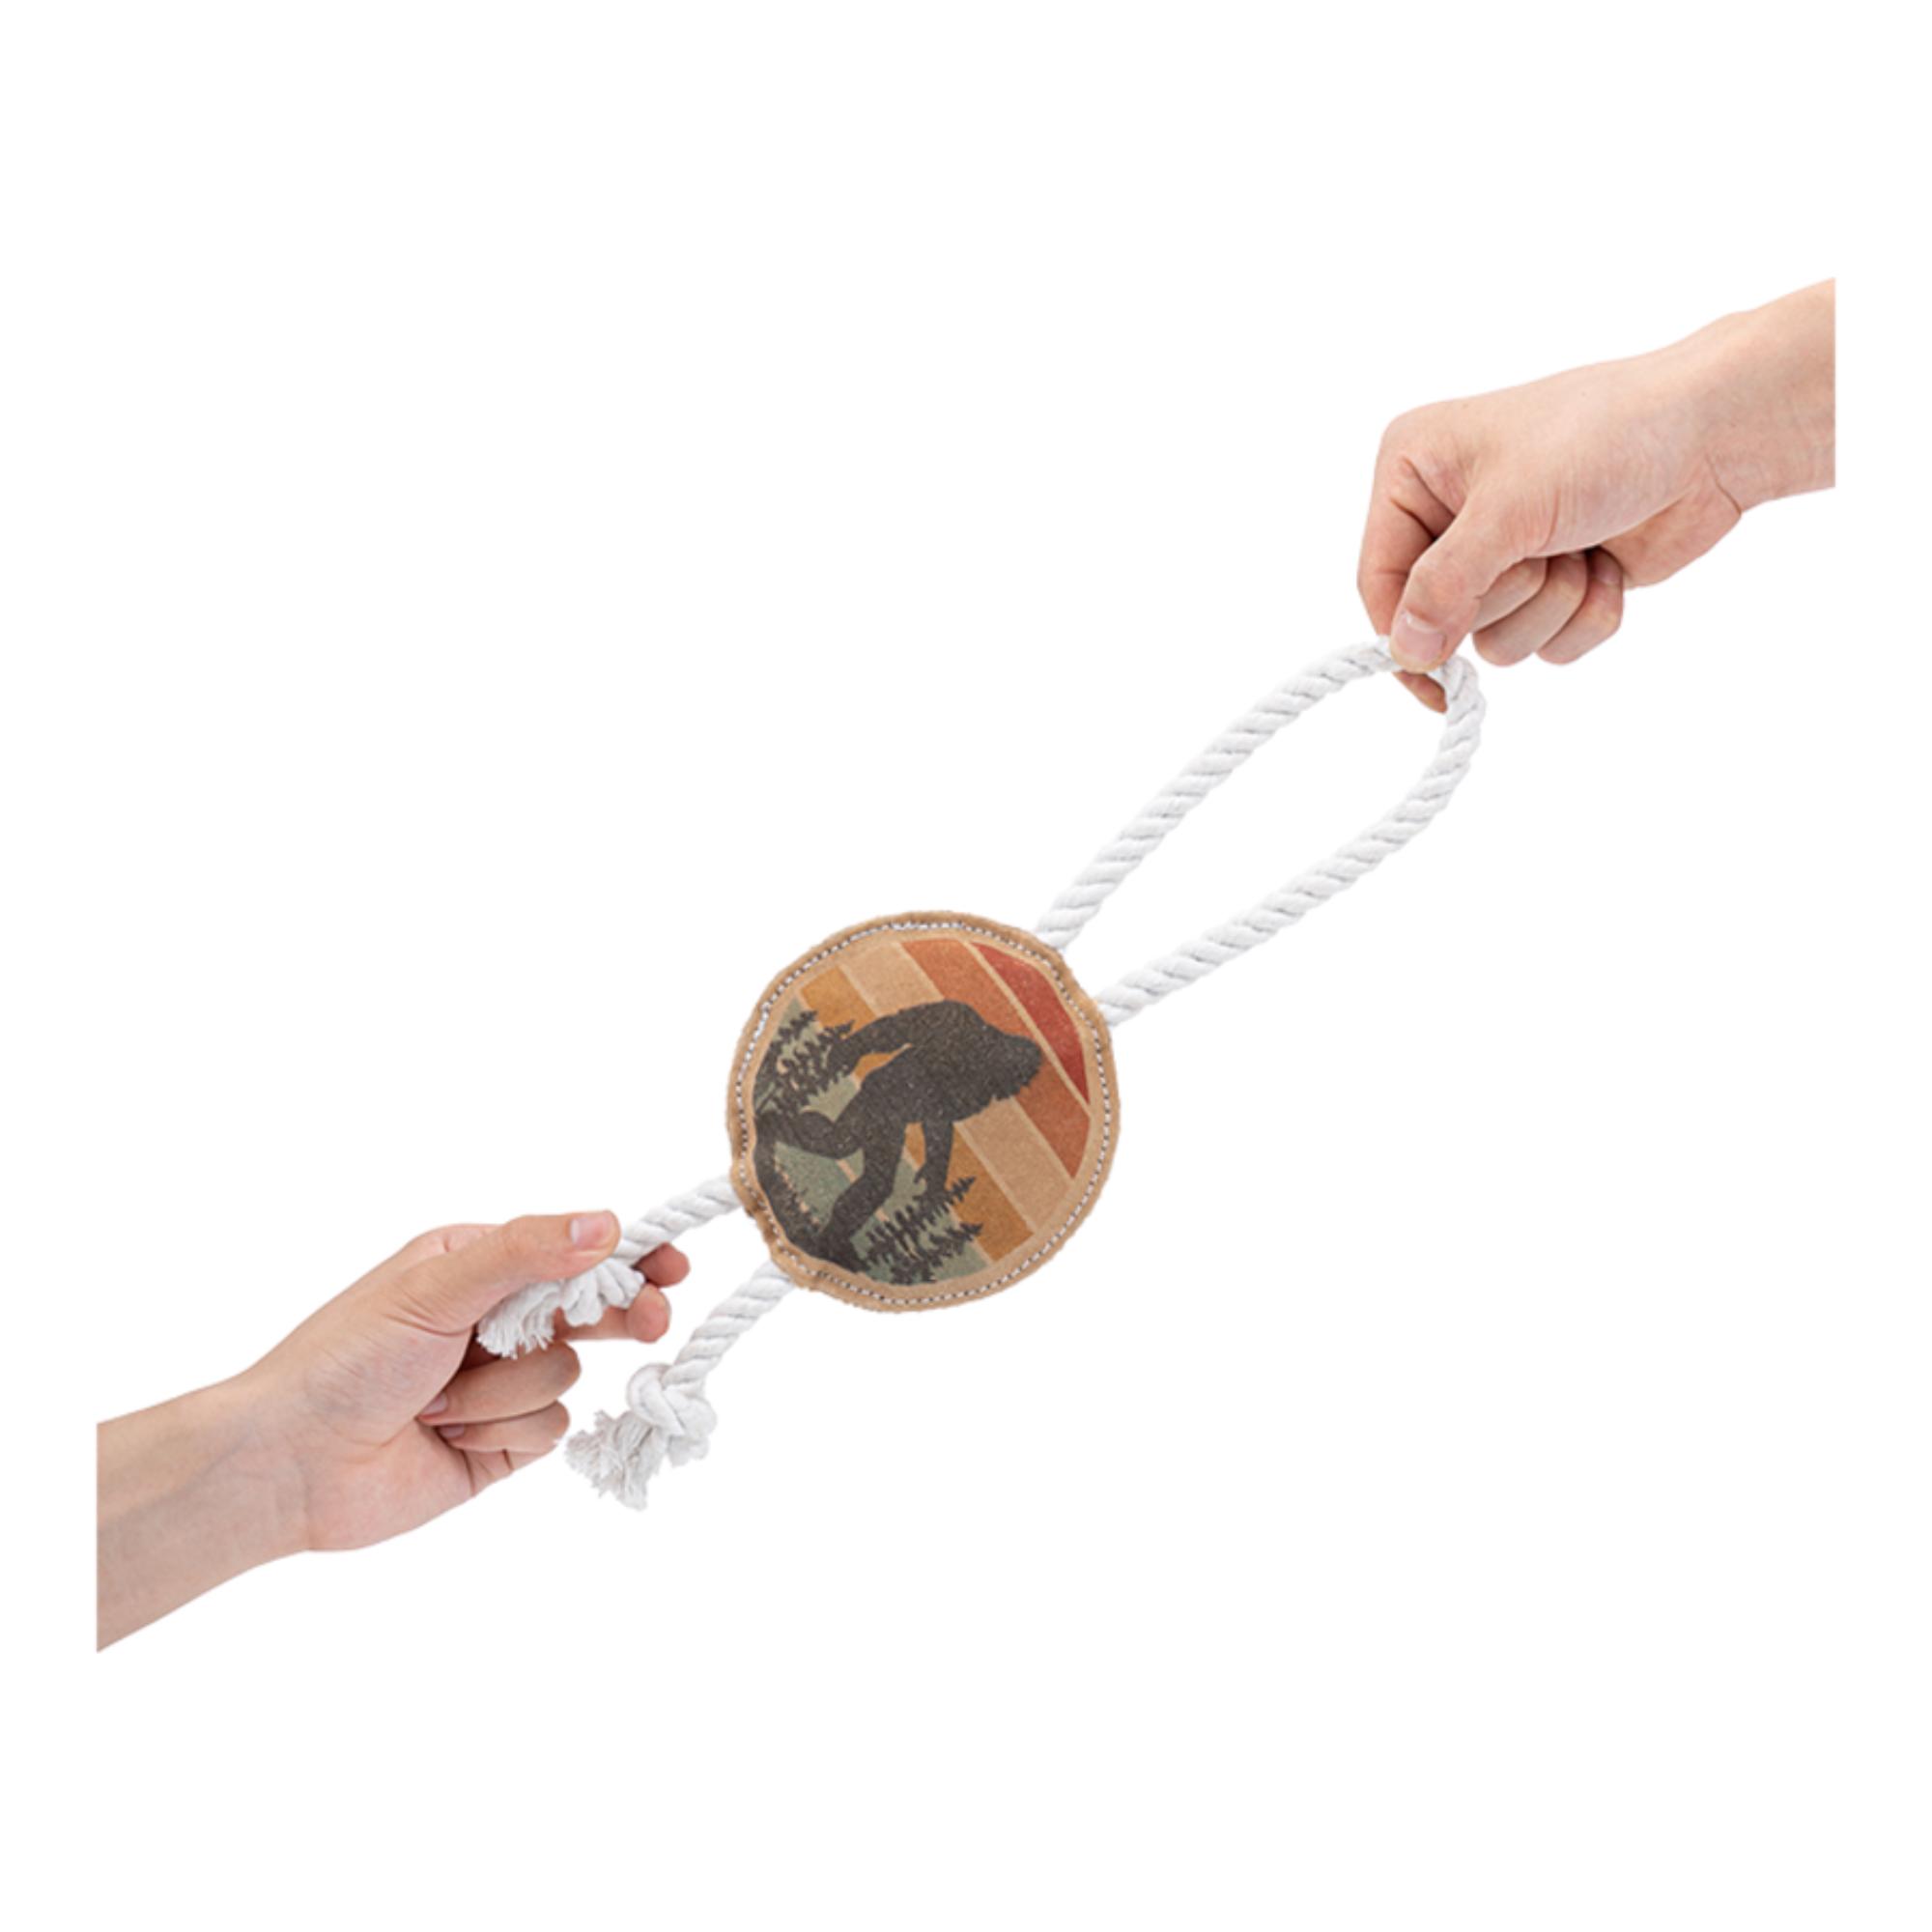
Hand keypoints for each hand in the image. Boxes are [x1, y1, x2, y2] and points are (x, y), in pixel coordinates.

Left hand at [244, 1211, 687, 1548]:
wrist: (291, 1465)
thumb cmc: (345, 1360)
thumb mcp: (435, 1289)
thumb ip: (524, 1253)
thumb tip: (605, 1222)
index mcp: (475, 1265)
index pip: (571, 1250)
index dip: (626, 1257)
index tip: (669, 1266)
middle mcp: (493, 1320)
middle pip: (589, 1311)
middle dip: (616, 1315)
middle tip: (650, 1320)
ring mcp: (500, 1384)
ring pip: (566, 1375)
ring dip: (505, 1392)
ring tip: (440, 1400)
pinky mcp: (502, 1445)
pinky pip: (550, 1431)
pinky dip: (502, 1434)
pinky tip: (448, 1435)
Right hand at [1357, 282, 1833, 708]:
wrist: (1713, 433)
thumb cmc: (1604, 436)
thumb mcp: (1507, 509)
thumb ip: (1445, 585)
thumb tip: (1403, 652)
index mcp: (1415, 472)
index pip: (1378, 577)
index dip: (1402, 631)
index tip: (1432, 679)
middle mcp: (1451, 513)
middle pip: (1440, 617)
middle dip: (1504, 596)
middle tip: (1542, 548)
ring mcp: (1506, 553)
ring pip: (1496, 641)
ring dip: (1550, 605)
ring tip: (1582, 548)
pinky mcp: (1556, 583)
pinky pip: (1547, 645)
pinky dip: (1585, 614)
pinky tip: (1609, 564)